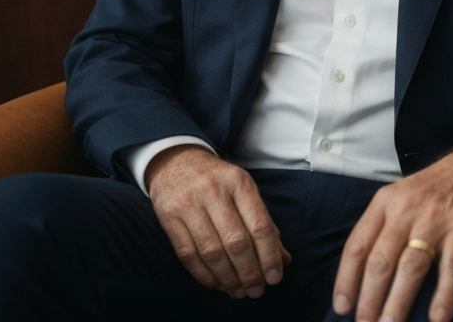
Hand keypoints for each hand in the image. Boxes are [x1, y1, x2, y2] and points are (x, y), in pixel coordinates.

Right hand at [145, 144, 291, 298]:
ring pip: (212, 252)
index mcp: (238, 181)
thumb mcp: (244, 190)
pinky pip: (188, 254)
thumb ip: (264, 223)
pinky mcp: (168, 216)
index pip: (259, 224)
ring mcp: (188, 203)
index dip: (269, 255)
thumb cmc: (217, 180)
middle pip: (236, 241)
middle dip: (249, 272)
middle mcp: (213, 190)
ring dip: (228, 278)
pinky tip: (217, 284)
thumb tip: (284, 260)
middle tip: (257, 290)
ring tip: (239, 291)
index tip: (275, 278)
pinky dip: (205, 275)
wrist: (175, 161)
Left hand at [331, 140, 452, 321]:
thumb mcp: (399, 198)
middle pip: (381, 261)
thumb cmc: (432, 191)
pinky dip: (444, 295)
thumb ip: (382, 230)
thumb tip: (361, 276)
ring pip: (411, 267)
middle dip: (369, 299)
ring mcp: (435, 219)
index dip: (346, 279)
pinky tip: (437, 318)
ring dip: (398, 302)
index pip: (358, 245)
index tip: (342, 307)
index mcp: (384, 202)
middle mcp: (406, 209)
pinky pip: (452, 267)